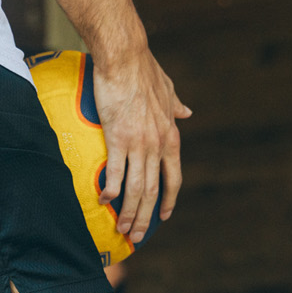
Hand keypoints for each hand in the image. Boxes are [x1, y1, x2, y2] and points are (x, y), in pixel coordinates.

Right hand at [92, 49, 190, 243]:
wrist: (125, 57)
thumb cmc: (144, 70)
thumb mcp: (168, 89)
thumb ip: (176, 105)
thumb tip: (187, 113)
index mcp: (170, 135)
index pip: (174, 177)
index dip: (169, 200)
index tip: (164, 216)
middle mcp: (158, 144)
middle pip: (154, 190)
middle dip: (146, 217)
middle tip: (137, 235)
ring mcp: (139, 143)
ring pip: (137, 188)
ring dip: (130, 213)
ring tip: (122, 229)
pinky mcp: (118, 138)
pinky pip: (116, 173)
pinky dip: (111, 191)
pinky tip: (104, 202)